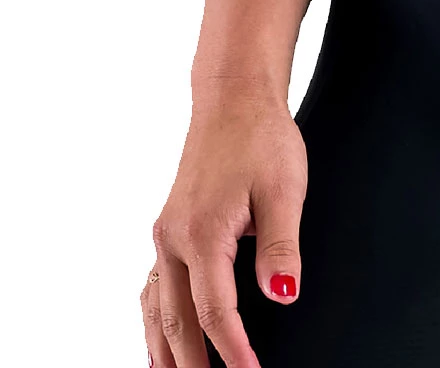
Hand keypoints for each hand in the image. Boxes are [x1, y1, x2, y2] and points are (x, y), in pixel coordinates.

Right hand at [144, 87, 307, 367]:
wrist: (234, 97)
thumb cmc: (262, 137)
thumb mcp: (285, 188)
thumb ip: (282, 246)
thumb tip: (282, 295)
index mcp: (202, 232)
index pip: (215, 311)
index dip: (233, 351)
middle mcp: (174, 238)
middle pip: (178, 320)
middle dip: (192, 365)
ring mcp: (166, 234)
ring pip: (157, 308)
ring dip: (164, 350)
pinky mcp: (168, 229)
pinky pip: (154, 287)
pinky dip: (154, 320)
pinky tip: (159, 339)